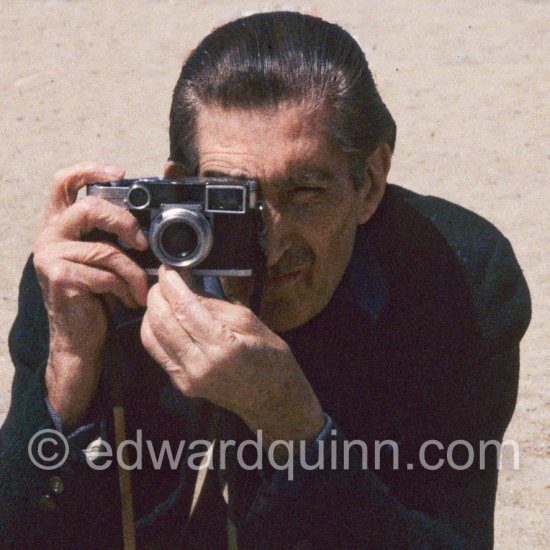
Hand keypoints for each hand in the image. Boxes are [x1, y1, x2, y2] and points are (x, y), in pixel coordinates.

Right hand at [33, 162, 148, 428]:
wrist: (79, 337)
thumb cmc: (96, 295)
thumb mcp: (103, 258)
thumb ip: (111, 235)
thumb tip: (145, 219)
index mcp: (60, 225)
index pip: (64, 182)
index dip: (89, 170)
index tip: (120, 172)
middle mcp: (49, 235)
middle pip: (91, 207)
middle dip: (126, 223)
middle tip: (144, 244)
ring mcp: (50, 255)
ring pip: (107, 250)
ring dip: (134, 272)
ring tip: (142, 288)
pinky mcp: (60, 277)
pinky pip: (106, 274)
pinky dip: (127, 287)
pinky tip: (130, 300)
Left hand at [141, 265, 324, 448]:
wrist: (273, 399)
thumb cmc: (270, 358)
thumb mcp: (248, 321)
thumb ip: (213, 302)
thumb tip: (186, 283)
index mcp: (222, 346)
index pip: (184, 307)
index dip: (171, 283)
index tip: (168, 267)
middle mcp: (199, 365)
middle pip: (161, 321)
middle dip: (157, 293)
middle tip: (164, 279)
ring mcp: (187, 378)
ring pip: (151, 337)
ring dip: (151, 311)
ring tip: (162, 296)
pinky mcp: (181, 384)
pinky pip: (157, 352)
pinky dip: (155, 330)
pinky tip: (164, 318)